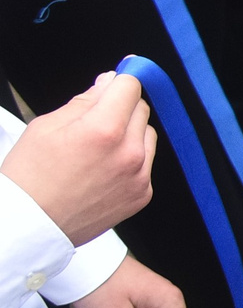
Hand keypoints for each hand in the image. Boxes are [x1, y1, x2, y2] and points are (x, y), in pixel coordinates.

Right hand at [1, 72, 155, 246]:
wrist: (30, 226)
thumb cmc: (30, 176)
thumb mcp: (45, 127)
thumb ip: (84, 101)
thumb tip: (109, 81)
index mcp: (103, 130)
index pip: (130, 86)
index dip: (118, 82)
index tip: (113, 84)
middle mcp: (129, 152)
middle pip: (141, 109)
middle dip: (121, 108)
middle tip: (93, 123)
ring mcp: (139, 175)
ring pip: (147, 134)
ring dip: (130, 133)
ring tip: (97, 150)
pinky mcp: (143, 194)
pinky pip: (147, 162)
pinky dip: (131, 159)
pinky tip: (103, 170)